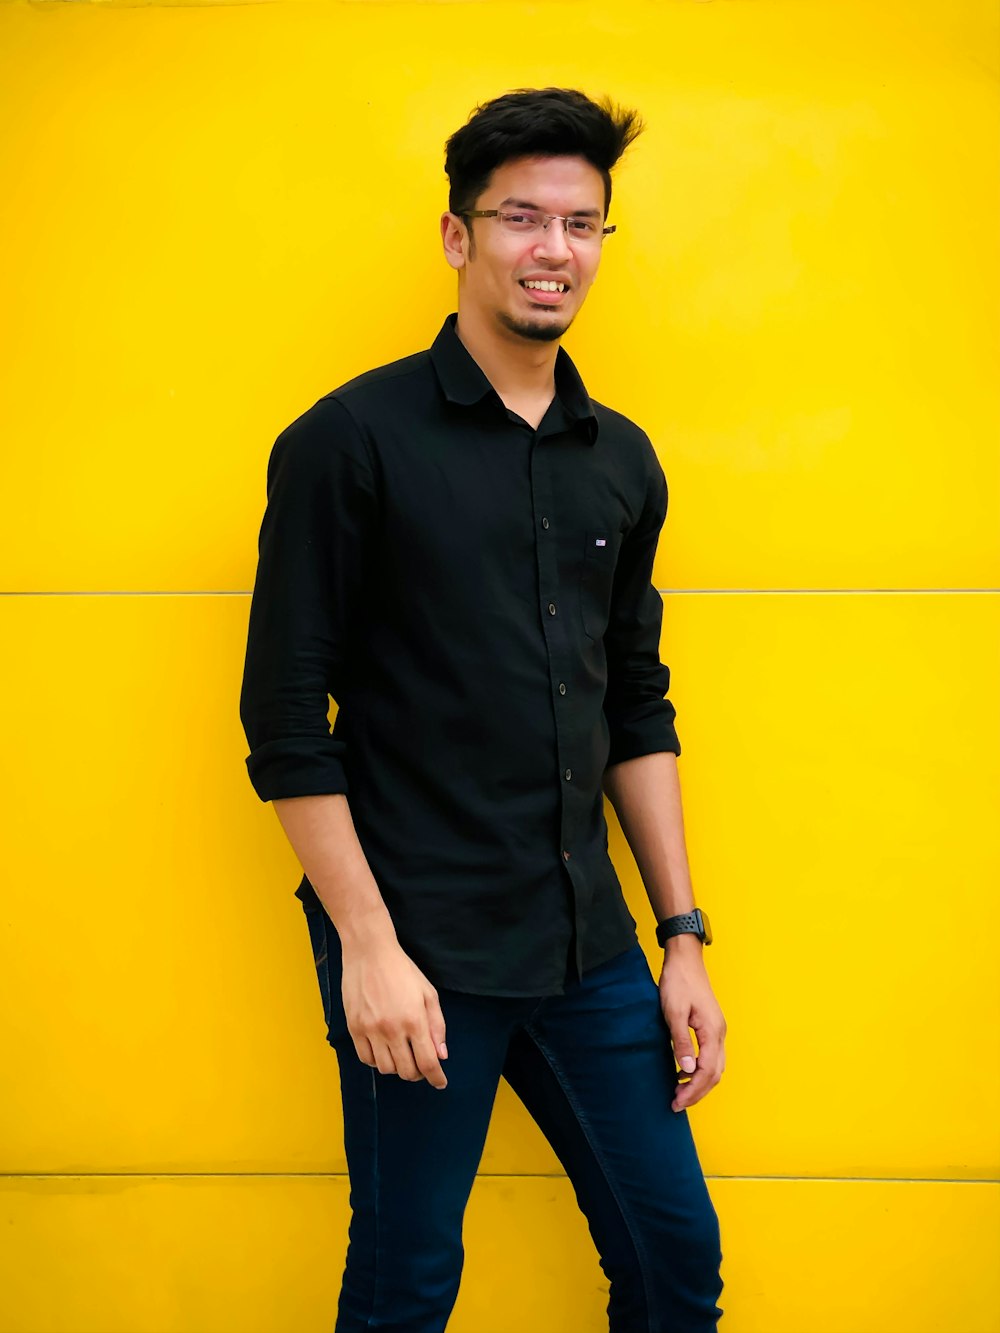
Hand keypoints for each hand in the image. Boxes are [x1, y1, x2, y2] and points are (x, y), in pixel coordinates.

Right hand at [341, 939, 449, 1089]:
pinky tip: (384, 1051)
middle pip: (407, 1071)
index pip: (428, 1062)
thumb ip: (437, 1025)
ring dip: (397, 1068)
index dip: (436, 1078)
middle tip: (421, 1066)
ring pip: (386, 1069)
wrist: (369, 952)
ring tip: (402, 1055)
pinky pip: (366, 1059)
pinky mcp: (354, 1028)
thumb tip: (441, 1055)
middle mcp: (392, 1029)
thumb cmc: (402, 970)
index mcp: (414, 1020)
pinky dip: (377, 1061)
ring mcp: (370, 1030)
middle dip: (418, 1074)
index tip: (440, 1083)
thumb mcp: (428, 993)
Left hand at [659, 941, 725, 1111]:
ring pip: (715, 1067)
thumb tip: (688, 1070)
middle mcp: (719, 1033)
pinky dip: (700, 1070)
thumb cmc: (678, 982)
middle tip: (676, 1103)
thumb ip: (681, 1042)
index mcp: (712, 1032)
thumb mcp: (673, 1012)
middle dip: (697, 1092)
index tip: (676, 1102)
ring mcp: (717, 1030)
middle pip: (715, 1074)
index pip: (707, 1072)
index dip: (693, 1091)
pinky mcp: (711, 1026)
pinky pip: (711, 1056)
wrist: (684, 959)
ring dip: (700, 1083)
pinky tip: (683, 1072)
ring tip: (679, 1092)